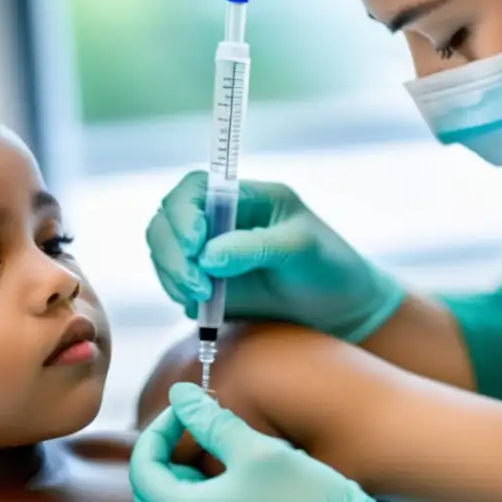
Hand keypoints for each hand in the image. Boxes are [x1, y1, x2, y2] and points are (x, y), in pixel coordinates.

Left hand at [130, 383, 417, 501]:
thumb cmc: (309, 501)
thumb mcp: (259, 451)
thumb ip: (211, 421)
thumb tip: (179, 394)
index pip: (144, 470)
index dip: (159, 432)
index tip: (187, 410)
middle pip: (153, 498)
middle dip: (167, 458)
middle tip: (199, 428)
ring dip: (186, 483)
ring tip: (222, 454)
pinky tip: (237, 487)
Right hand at [146, 171, 404, 341]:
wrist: (339, 311)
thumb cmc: (329, 268)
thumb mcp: (301, 249)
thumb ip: (255, 247)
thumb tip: (207, 256)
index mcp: (244, 198)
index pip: (194, 190)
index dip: (184, 213)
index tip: (196, 245)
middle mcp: (220, 220)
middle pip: (168, 220)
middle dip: (173, 253)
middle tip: (198, 287)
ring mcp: (208, 252)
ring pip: (163, 252)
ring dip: (172, 275)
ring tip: (203, 299)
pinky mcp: (205, 284)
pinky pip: (173, 283)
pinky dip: (177, 293)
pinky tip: (203, 307)